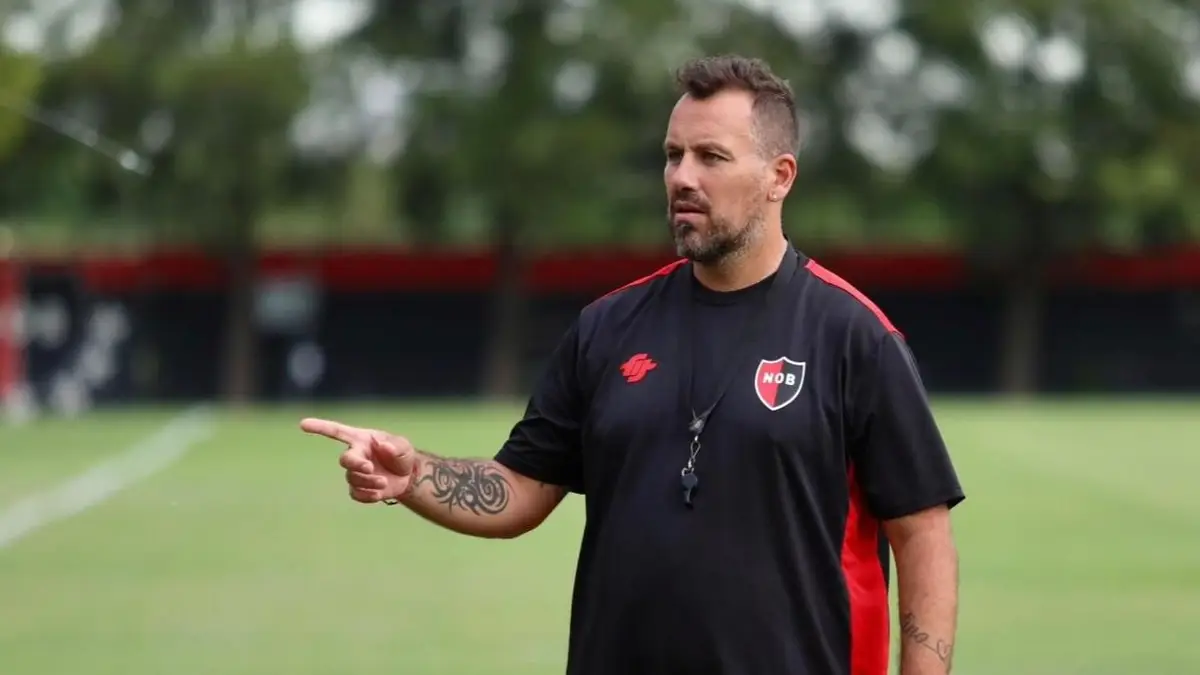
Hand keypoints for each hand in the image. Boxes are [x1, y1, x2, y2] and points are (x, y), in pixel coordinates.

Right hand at [300, 418, 418, 503]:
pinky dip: (367, 495)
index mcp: (362, 439)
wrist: (407, 476)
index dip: (320, 427)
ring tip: (384, 482)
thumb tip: (382, 446)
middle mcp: (355, 454)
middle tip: (370, 468)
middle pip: (345, 460)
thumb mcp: (404, 448)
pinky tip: (378, 493)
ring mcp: (355, 472)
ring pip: (353, 479)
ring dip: (369, 482)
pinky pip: (356, 494)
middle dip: (356, 464)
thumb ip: (396, 446)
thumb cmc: (402, 455)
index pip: (338, 431)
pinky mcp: (358, 488)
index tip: (303, 424)